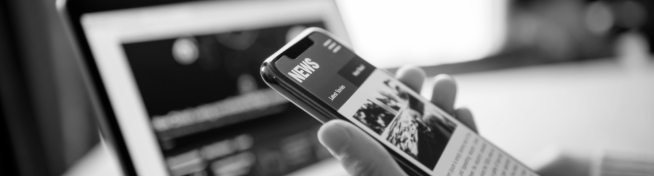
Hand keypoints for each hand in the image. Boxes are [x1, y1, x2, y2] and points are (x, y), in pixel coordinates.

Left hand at [317, 65, 476, 175]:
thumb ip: (365, 162)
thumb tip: (328, 130)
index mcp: (378, 166)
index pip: (364, 131)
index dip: (363, 102)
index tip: (365, 74)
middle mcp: (404, 165)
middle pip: (400, 125)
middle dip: (407, 95)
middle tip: (411, 73)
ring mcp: (434, 170)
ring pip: (433, 132)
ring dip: (440, 103)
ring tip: (444, 85)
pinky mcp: (460, 171)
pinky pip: (460, 149)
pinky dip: (464, 128)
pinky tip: (463, 114)